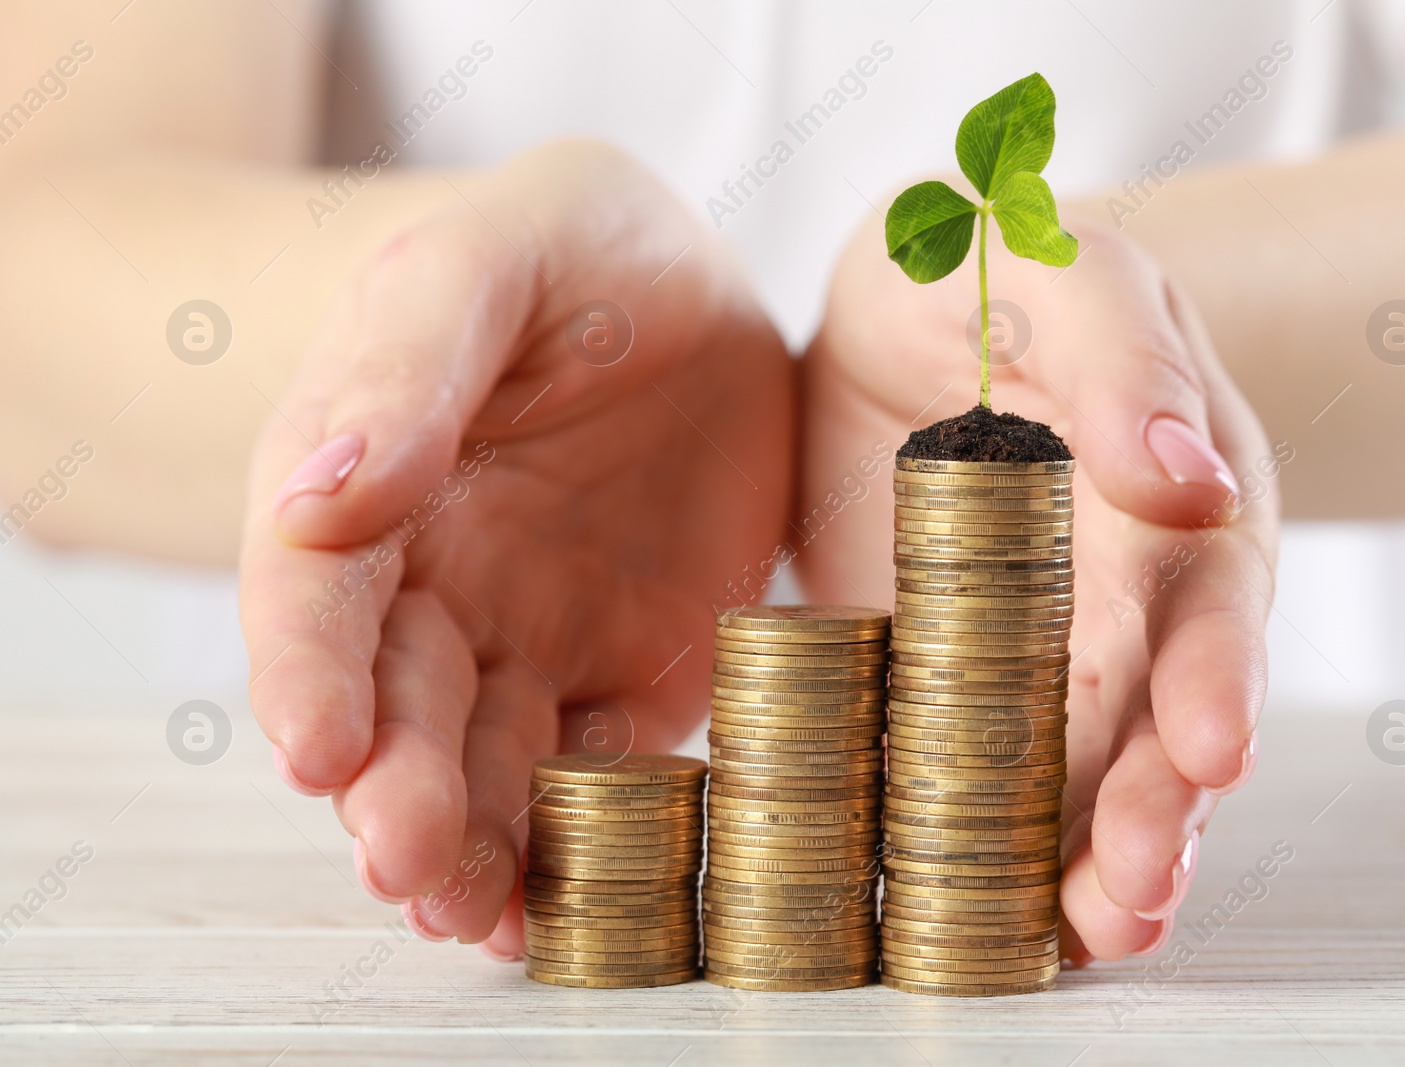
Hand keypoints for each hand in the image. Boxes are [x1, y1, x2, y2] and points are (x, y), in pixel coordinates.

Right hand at [238, 141, 792, 958]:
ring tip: (478, 917)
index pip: (316, 593)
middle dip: (393, 790)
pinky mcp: (631, 676)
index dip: (308, 673)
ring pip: (488, 765)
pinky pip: (604, 771)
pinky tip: (567, 906)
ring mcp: (535, 639)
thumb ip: (409, 359)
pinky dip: (585, 841)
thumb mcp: (491, 256)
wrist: (691, 295)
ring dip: (476, 847)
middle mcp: (437, 584)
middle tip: (408, 862)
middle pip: (396, 707)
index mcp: (369, 483)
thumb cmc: (571, 254)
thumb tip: (322, 495)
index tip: (318, 749)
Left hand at [799, 208, 1278, 963]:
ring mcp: (1035, 645)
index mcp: (1173, 499)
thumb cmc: (1002, 273)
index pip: (1206, 600)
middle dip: (1151, 807)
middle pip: (1151, 715)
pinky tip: (984, 909)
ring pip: (1075, 765)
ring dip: (1085, 856)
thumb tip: (1192, 480)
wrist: (912, 311)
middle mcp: (1125, 593)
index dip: (1212, 678)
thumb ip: (1126, 362)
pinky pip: (970, 765)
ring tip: (1087, 932)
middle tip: (1132, 889)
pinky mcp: (948, 674)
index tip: (1210, 754)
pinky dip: (982, 838)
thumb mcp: (1064, 271)